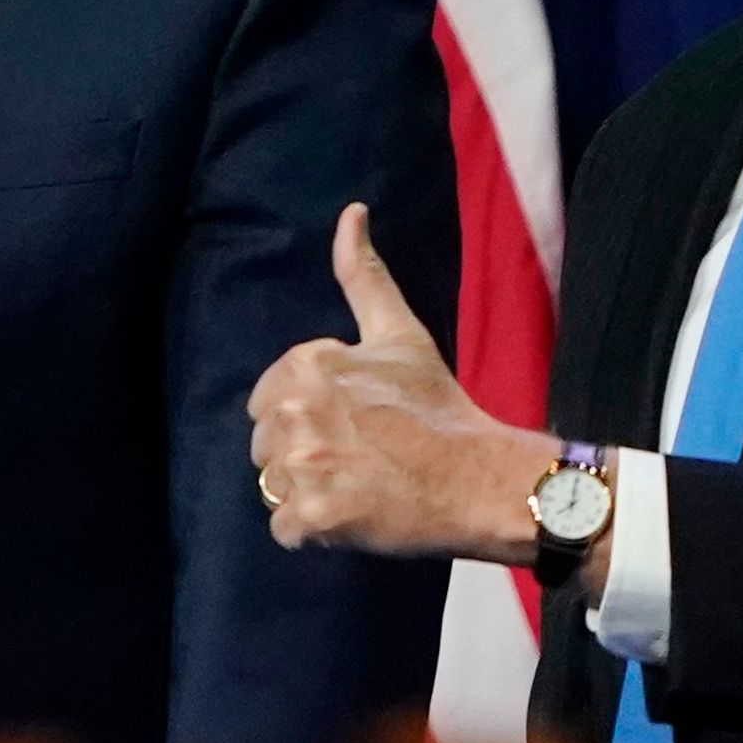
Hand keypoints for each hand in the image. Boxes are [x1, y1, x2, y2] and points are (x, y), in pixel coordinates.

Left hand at [246, 205, 551, 561]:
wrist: (478, 478)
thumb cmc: (439, 407)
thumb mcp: (399, 333)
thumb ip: (364, 275)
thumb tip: (350, 211)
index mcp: (306, 363)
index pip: (266, 401)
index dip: (308, 417)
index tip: (356, 425)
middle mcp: (296, 409)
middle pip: (264, 447)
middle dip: (302, 457)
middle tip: (361, 459)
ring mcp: (303, 464)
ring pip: (272, 488)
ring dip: (308, 494)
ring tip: (359, 487)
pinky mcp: (314, 514)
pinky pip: (286, 531)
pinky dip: (315, 531)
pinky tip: (354, 516)